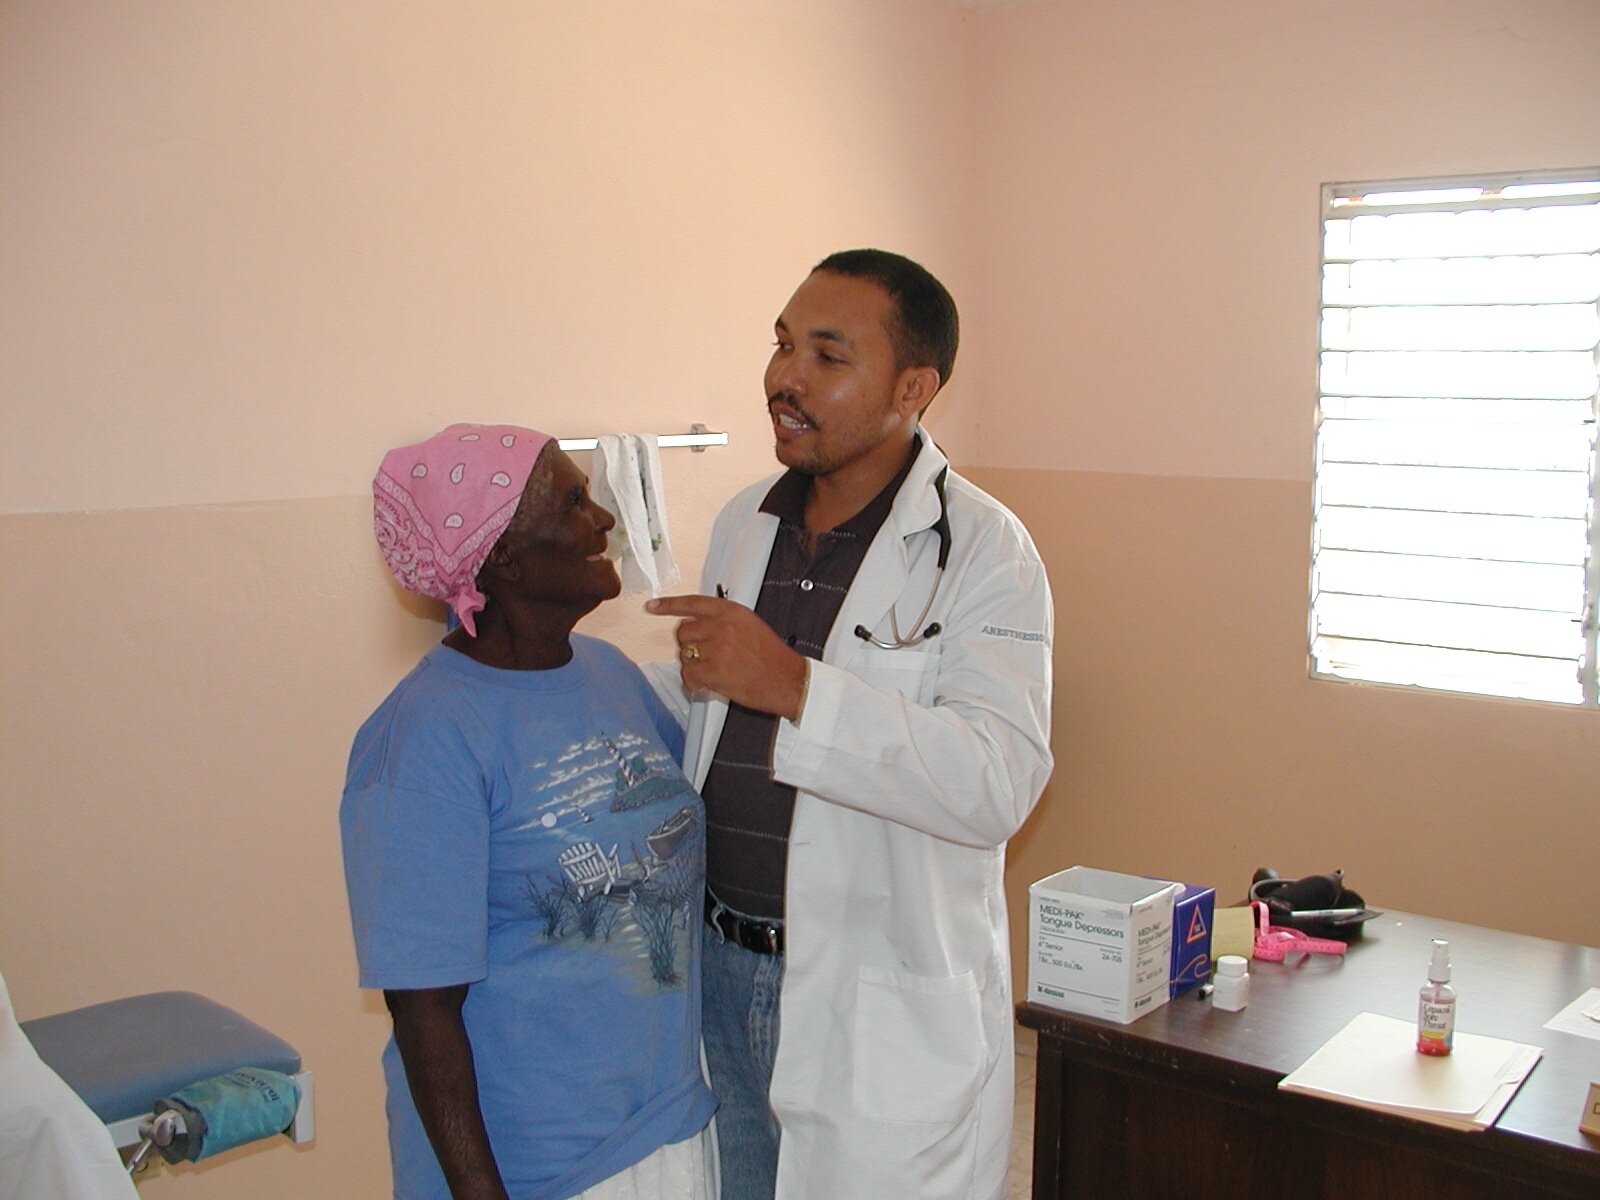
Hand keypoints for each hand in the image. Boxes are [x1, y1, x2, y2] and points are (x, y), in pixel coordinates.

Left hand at [646, 594, 808, 719]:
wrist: (787, 680)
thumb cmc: (771, 657)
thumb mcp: (750, 625)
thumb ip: (723, 621)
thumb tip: (697, 628)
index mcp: (731, 611)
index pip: (692, 603)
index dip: (668, 605)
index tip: (651, 607)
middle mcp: (721, 626)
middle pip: (682, 632)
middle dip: (689, 646)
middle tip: (707, 657)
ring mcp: (716, 648)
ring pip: (684, 655)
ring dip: (693, 665)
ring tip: (715, 671)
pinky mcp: (713, 671)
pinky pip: (688, 675)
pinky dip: (694, 683)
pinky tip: (709, 684)